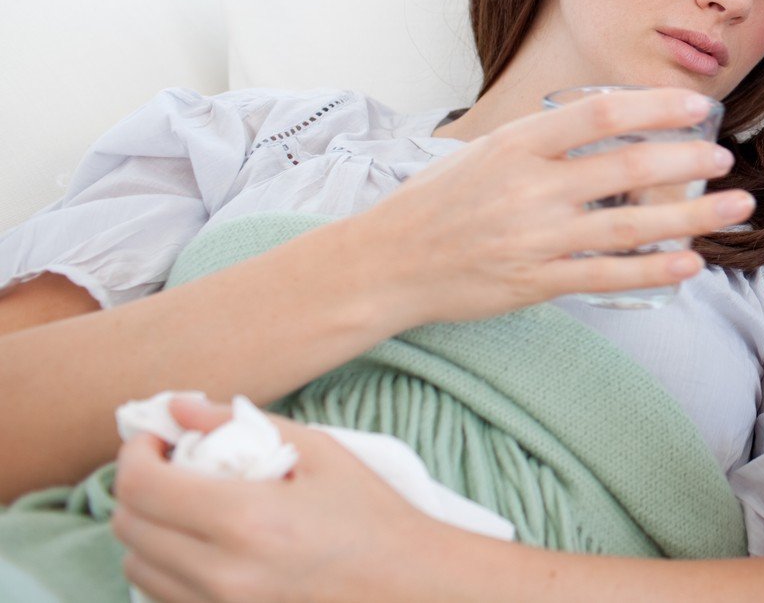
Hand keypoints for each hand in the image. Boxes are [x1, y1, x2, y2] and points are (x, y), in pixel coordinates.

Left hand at [111, 397, 441, 602]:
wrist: (407, 585)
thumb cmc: (370, 516)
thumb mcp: (320, 452)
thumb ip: (242, 424)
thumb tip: (180, 406)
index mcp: (246, 518)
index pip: (142, 485)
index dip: (135, 453)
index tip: (155, 439)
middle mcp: (222, 572)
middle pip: (129, 526)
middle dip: (138, 487)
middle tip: (170, 466)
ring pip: (137, 567)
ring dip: (148, 529)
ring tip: (185, 507)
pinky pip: (162, 596)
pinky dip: (165, 566)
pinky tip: (201, 545)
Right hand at [360, 88, 753, 326]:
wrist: (385, 263)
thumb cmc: (437, 201)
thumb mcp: (484, 150)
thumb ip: (543, 140)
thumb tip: (607, 120)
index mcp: (517, 145)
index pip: (599, 116)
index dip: (654, 108)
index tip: (697, 105)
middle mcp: (530, 190)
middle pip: (626, 171)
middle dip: (686, 162)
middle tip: (726, 157)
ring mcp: (535, 240)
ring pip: (629, 228)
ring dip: (691, 217)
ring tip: (737, 207)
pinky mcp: (535, 283)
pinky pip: (606, 276)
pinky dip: (652, 270)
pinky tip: (691, 263)